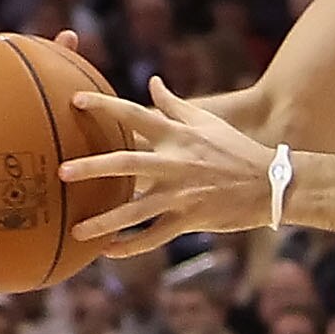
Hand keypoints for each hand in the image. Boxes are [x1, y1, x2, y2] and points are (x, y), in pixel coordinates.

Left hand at [64, 78, 277, 257]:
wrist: (272, 184)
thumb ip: (174, 104)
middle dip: (93, 167)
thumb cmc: (237, 149)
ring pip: (137, 209)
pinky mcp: (191, 219)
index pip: (135, 116)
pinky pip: (155, 236)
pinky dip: (131, 245)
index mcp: (178, 136)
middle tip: (62, 172)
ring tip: (76, 230)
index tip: (75, 101)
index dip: (105, 107)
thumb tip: (152, 82)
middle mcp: (176, 163)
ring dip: (105, 220)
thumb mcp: (207, 122)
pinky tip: (108, 251)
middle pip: (128, 163)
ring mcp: (182, 194)